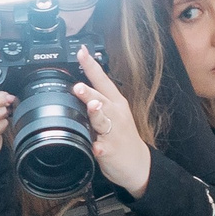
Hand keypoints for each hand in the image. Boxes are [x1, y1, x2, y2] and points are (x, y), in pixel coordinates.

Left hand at [74, 48, 150, 196]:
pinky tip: (96, 147)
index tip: (81, 51)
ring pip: (103, 120)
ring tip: (91, 107)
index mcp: (114, 103)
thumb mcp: (112, 113)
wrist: (137, 163)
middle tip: (79, 85)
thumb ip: (96, 99)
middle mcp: (115, 114)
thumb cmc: (121, 136)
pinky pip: (103, 148)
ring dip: (96, 113)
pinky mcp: (111, 150)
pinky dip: (99, 147)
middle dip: (90, 92)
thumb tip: (77, 84)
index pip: (102, 80)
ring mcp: (113, 133)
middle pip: (101, 99)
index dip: (91, 65)